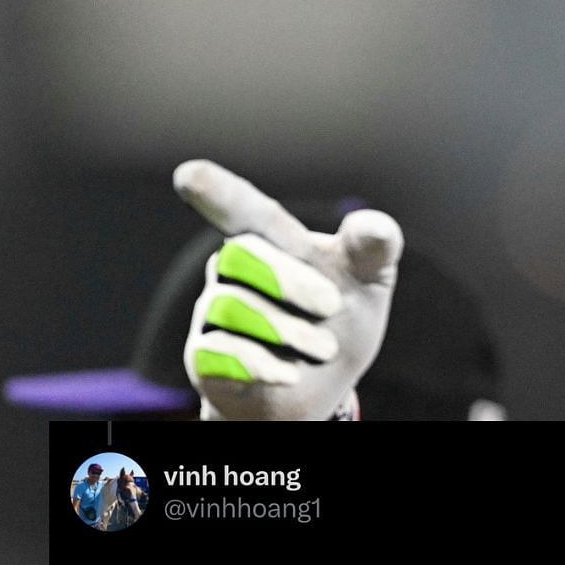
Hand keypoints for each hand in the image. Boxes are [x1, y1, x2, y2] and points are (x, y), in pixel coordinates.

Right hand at [173, 160, 402, 420]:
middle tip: (333, 306)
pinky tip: (289, 373)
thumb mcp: (368, 284)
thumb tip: (375, 225)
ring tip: (325, 348)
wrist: (319, 388)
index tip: (189, 176)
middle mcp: (235, 268)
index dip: (220, 193)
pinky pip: (221, 350)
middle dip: (290, 279)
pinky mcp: (205, 355)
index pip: (248, 212)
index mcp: (272, 241)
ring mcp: (214, 310)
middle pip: (240, 253)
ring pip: (232, 304)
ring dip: (287, 329)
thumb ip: (373, 251)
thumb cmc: (342, 322)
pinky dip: (261, 364)